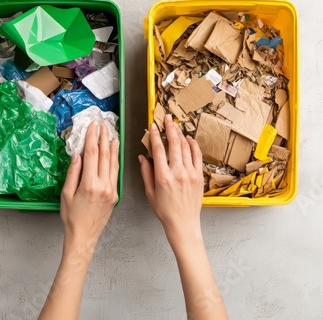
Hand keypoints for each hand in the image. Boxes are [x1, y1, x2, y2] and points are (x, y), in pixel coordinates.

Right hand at [60, 120, 118, 254]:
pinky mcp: (115, 194)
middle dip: (104, 138)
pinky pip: (116, 173)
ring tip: (112, 134)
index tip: (93, 127)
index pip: (91, 154)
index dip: (92, 138)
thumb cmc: (72, 217)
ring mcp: (111, 190)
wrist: (84, 236)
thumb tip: (78, 155)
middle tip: (104, 125)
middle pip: (104, 155)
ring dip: (112, 147)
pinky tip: (115, 152)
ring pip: (113, 163)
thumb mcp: (66, 194)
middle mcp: (103, 186)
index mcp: (89, 185)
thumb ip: (73, 173)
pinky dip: (116, 160)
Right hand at [139, 114, 203, 247]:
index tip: (153, 126)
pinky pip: (197, 156)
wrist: (183, 224)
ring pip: (185, 147)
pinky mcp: (199, 176)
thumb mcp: (150, 192)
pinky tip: (189, 138)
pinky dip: (193, 145)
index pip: (158, 149)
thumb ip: (146, 172)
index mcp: (163, 177)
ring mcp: (190, 174)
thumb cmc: (165, 211)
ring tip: (175, 125)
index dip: (155, 135)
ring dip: (180, 134)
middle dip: (170, 128)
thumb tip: (142, 156)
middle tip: (167, 118)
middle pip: (174, 144)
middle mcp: (177, 173)